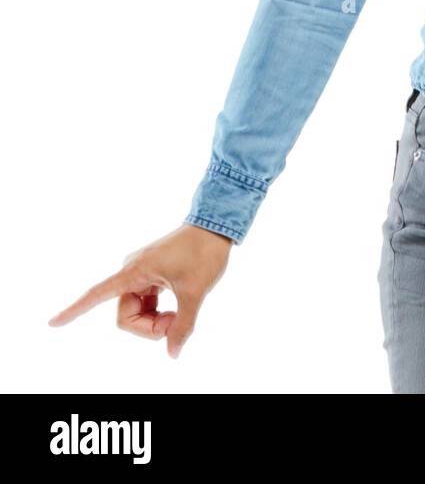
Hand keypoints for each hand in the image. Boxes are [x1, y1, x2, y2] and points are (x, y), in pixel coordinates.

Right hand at [47, 223, 231, 358]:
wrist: (217, 225)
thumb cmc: (204, 253)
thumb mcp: (195, 292)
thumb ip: (182, 325)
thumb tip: (173, 353)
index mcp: (135, 272)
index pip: (97, 294)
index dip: (74, 310)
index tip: (52, 323)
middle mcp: (132, 271)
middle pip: (126, 316)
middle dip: (148, 328)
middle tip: (175, 324)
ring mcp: (141, 273)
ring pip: (136, 312)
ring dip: (155, 321)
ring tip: (179, 314)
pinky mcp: (151, 274)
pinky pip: (146, 303)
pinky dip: (158, 312)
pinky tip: (174, 309)